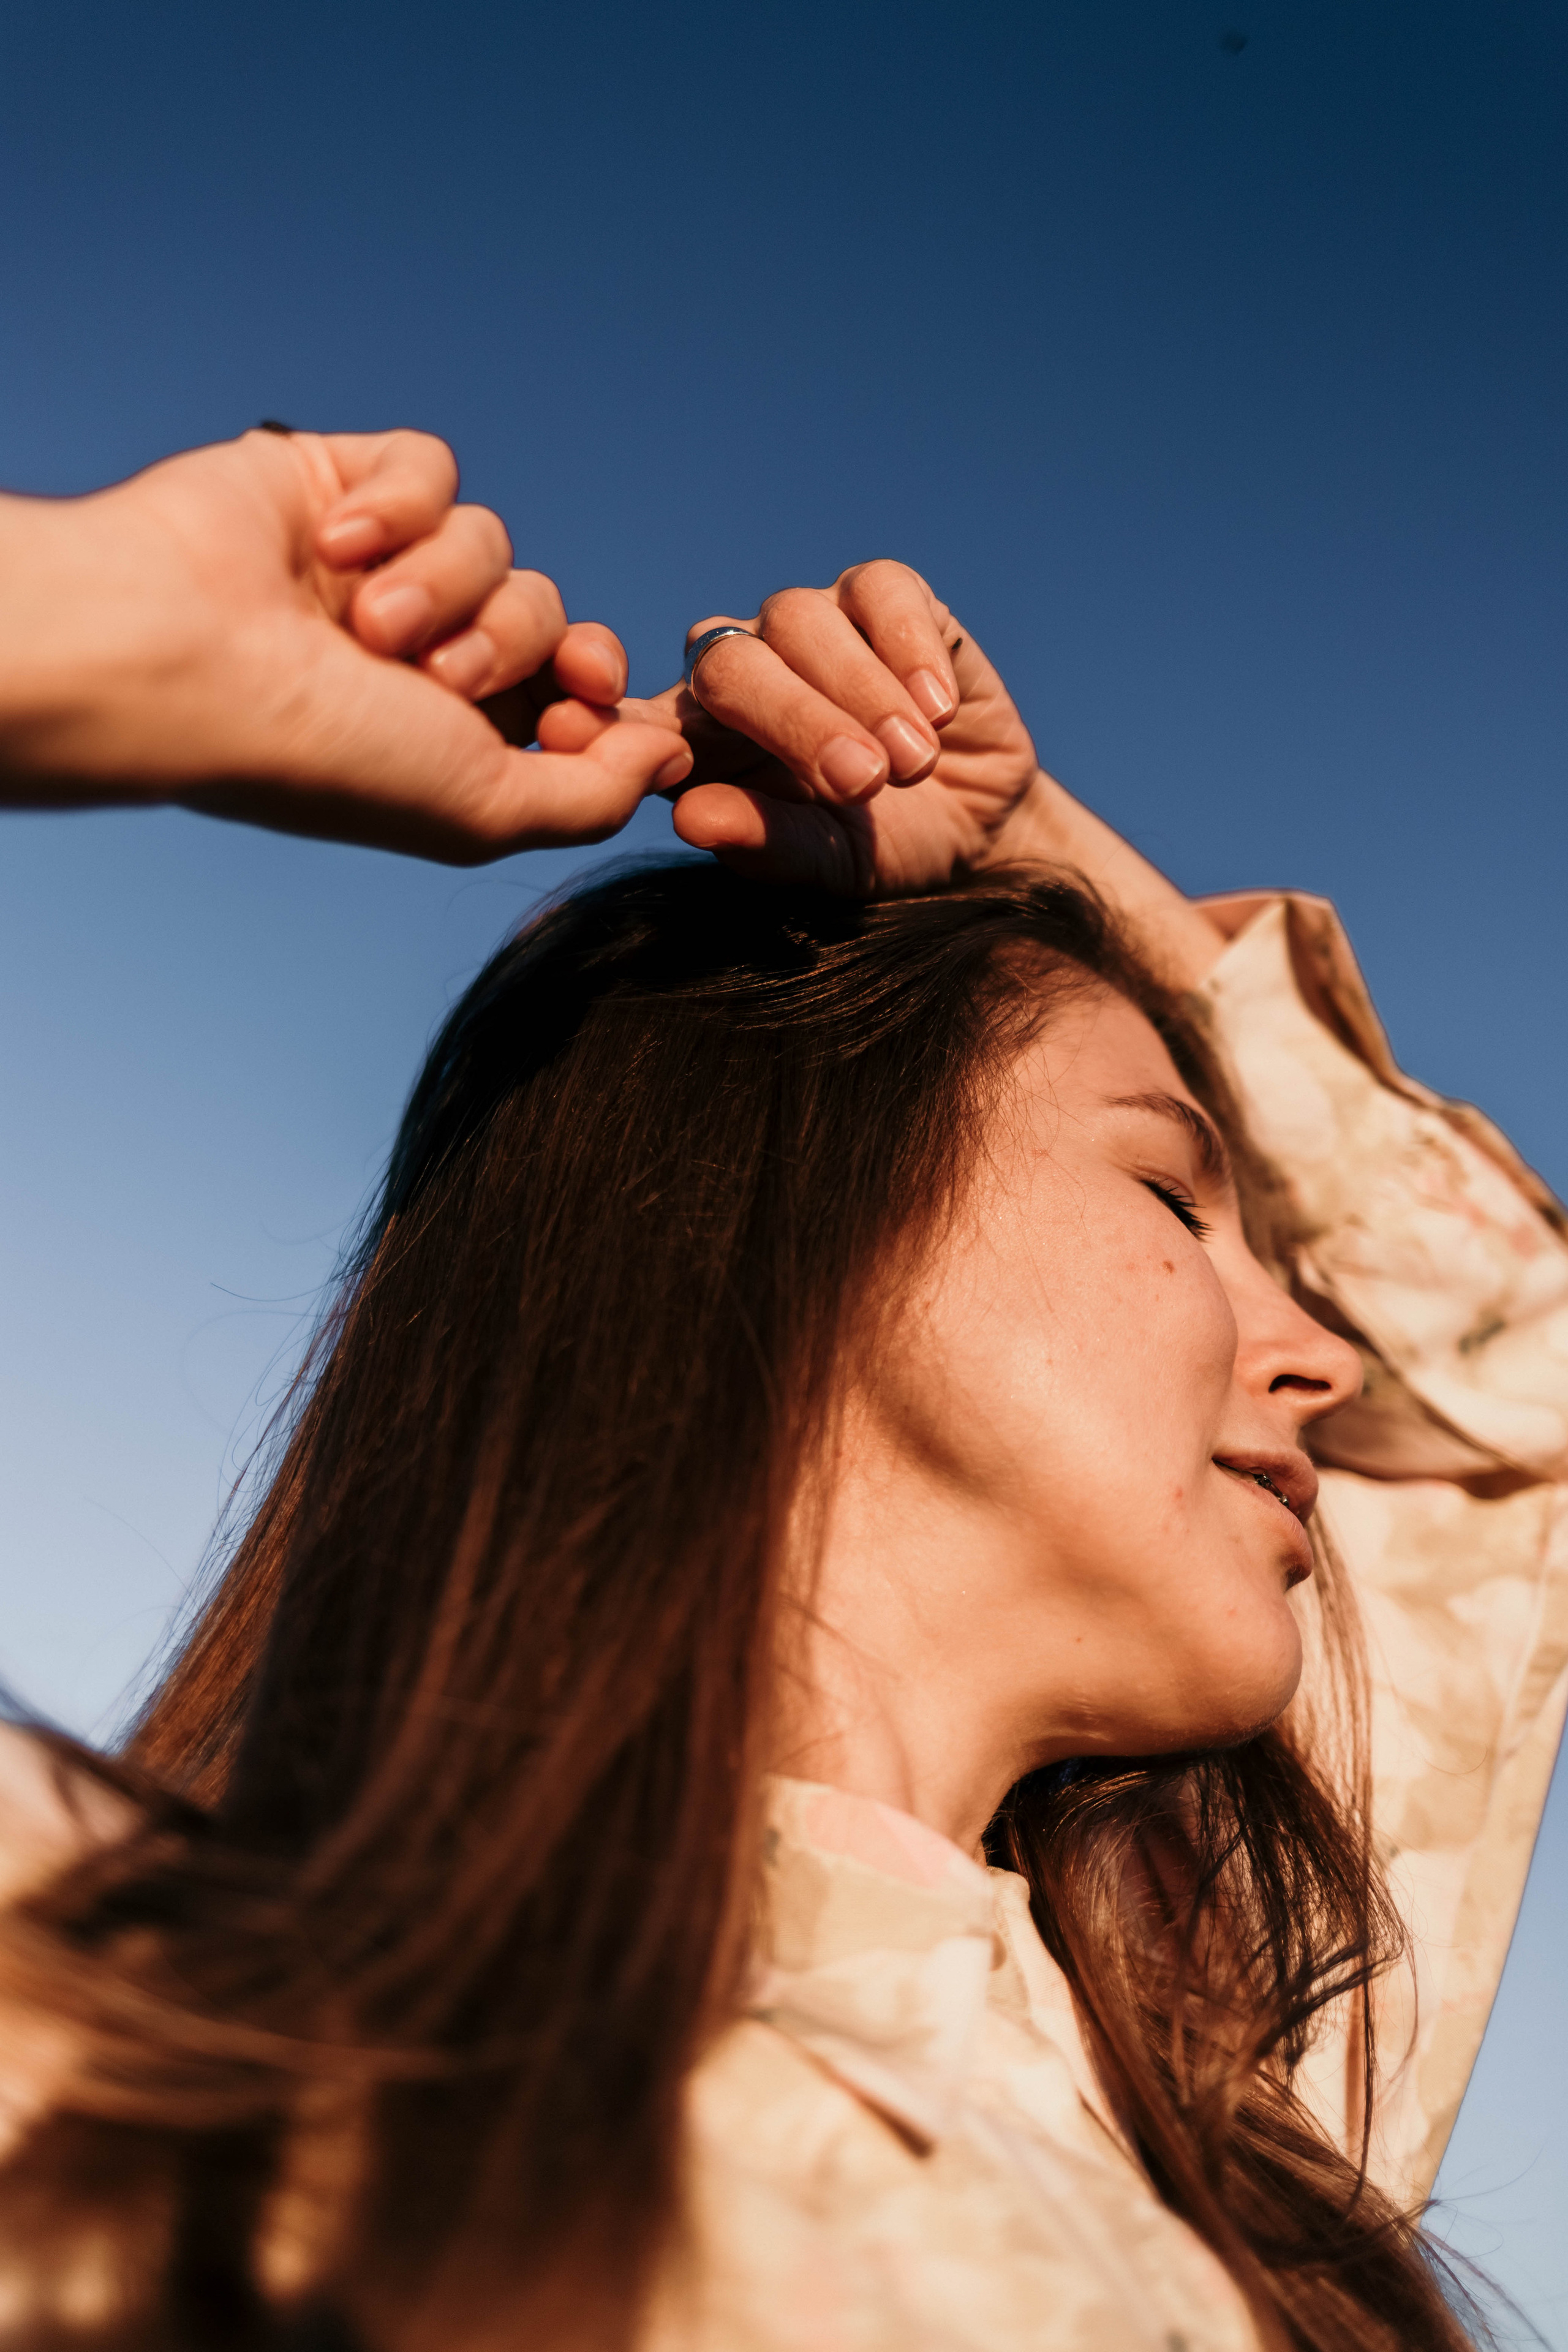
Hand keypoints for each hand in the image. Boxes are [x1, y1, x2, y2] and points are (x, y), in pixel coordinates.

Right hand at [0, 428, 689, 861]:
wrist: (188, 660)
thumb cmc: (323, 753)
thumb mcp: (483, 809)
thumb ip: (593, 795)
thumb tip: (669, 759)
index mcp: (453, 734)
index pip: (575, 693)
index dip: (596, 688)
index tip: (583, 701)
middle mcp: (423, 651)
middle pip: (547, 614)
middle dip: (512, 644)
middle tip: (440, 675)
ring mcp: (386, 567)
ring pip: (494, 542)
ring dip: (443, 586)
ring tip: (367, 623)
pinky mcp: (347, 484)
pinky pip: (433, 468)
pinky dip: (397, 505)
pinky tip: (336, 543)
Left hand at [546, 560, 1040, 894]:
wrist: (982, 828)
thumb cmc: (883, 850)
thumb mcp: (828, 868)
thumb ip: (765, 845)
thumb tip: (691, 818)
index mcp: (699, 738)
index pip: (631, 715)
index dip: (600, 715)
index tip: (573, 729)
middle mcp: (743, 667)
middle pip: (727, 664)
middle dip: (795, 722)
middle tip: (860, 786)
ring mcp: (812, 624)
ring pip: (799, 621)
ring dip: (859, 695)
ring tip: (911, 765)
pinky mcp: (884, 597)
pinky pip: (880, 591)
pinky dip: (909, 648)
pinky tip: (937, 710)